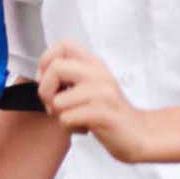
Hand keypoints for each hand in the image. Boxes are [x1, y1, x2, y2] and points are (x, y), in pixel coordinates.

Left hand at [40, 42, 152, 159]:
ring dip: (59, 116)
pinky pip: (66, 119)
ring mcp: (102, 92)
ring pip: (57, 101)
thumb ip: (72, 75)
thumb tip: (41, 75)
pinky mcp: (102, 113)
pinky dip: (69, 128)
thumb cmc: (110, 112)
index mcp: (95, 64)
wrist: (138, 133)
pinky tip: (84, 127)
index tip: (48, 79)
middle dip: (46, 91)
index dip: (46, 60)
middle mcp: (99, 73)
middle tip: (55, 105)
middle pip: (55, 68)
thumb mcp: (93, 85)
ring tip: (76, 119)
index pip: (64, 44)